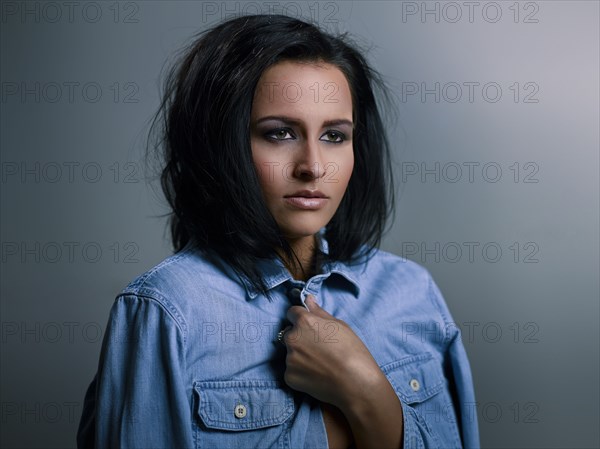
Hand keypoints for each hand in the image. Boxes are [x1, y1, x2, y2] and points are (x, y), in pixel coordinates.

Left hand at [281, 295, 382, 410]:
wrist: (356, 384)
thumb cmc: (353, 352)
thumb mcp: (340, 326)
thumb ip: (319, 312)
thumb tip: (308, 299)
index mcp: (304, 321)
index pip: (292, 313)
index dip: (302, 319)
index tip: (311, 327)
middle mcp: (292, 338)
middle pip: (290, 333)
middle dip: (300, 338)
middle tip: (320, 348)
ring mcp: (289, 358)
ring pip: (291, 353)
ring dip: (301, 356)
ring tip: (322, 364)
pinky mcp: (289, 376)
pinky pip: (292, 370)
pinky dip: (301, 372)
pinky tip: (318, 375)